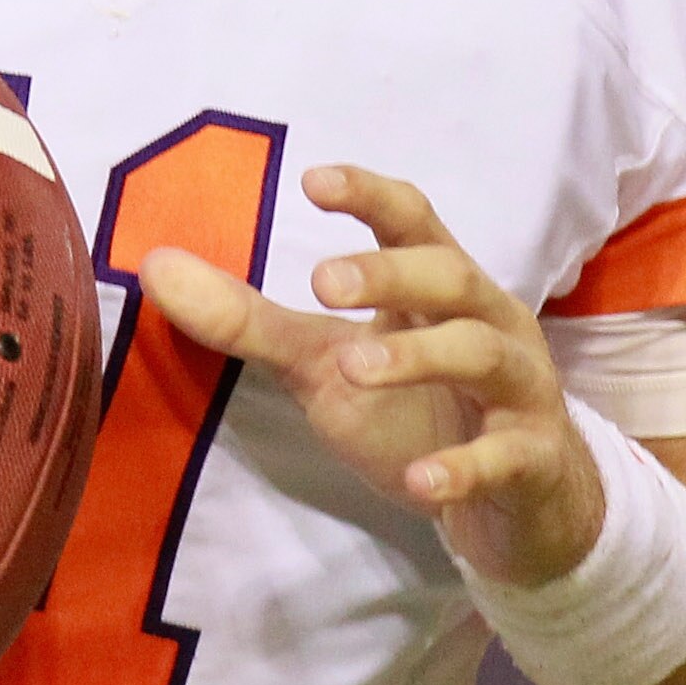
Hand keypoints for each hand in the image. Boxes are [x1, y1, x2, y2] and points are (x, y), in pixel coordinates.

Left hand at [139, 164, 605, 587]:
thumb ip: (250, 321)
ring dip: (419, 355)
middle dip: (390, 273)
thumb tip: (154, 267)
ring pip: (482, 353)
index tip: (313, 180)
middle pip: (451, 274)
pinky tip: (419, 482)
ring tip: (353, 367)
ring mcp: (518, 391)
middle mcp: (489, 322)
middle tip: (323, 282)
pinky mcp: (532, 460)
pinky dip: (465, 466)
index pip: (412, 220)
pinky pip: (504, 457)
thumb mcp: (328, 367)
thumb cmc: (420, 412)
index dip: (370, 195)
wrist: (521, 504)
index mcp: (440, 287)